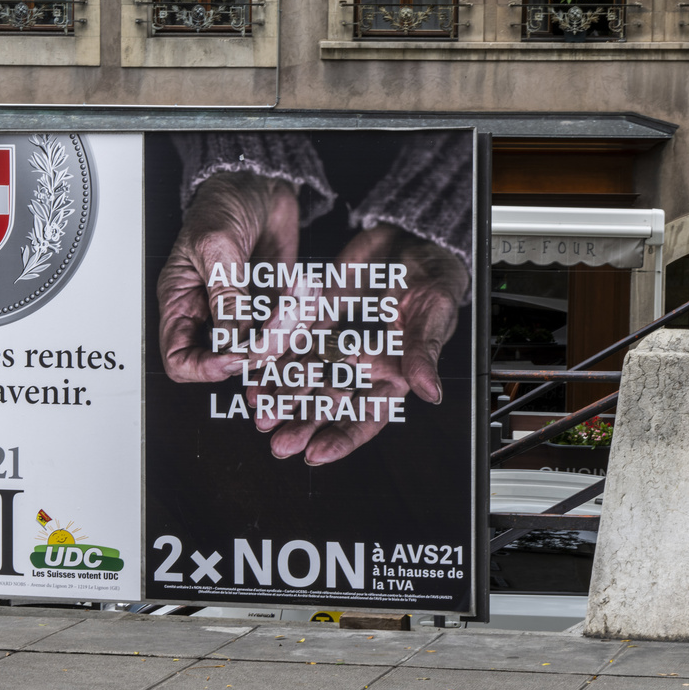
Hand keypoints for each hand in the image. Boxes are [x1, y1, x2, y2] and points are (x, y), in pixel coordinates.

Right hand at [156, 172, 298, 381]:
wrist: (259, 184)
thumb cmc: (222, 206)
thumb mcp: (217, 246)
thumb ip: (226, 295)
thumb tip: (231, 340)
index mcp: (182, 304)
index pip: (181, 360)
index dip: (205, 368)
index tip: (235, 356)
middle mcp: (210, 316)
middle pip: (228, 362)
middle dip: (258, 350)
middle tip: (281, 319)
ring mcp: (245, 314)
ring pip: (265, 352)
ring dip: (287, 332)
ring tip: (298, 298)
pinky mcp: (274, 307)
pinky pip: (289, 331)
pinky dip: (302, 319)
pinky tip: (306, 292)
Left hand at [255, 225, 467, 464]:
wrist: (408, 237)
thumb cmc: (433, 275)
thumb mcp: (433, 310)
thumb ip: (423, 352)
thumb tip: (428, 392)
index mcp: (395, 371)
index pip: (368, 413)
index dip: (343, 436)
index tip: (316, 452)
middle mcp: (362, 365)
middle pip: (330, 402)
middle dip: (304, 423)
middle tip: (278, 442)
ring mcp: (338, 346)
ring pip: (306, 379)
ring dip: (283, 398)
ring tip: (260, 414)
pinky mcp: (319, 325)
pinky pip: (293, 348)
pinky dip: (274, 363)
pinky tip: (255, 378)